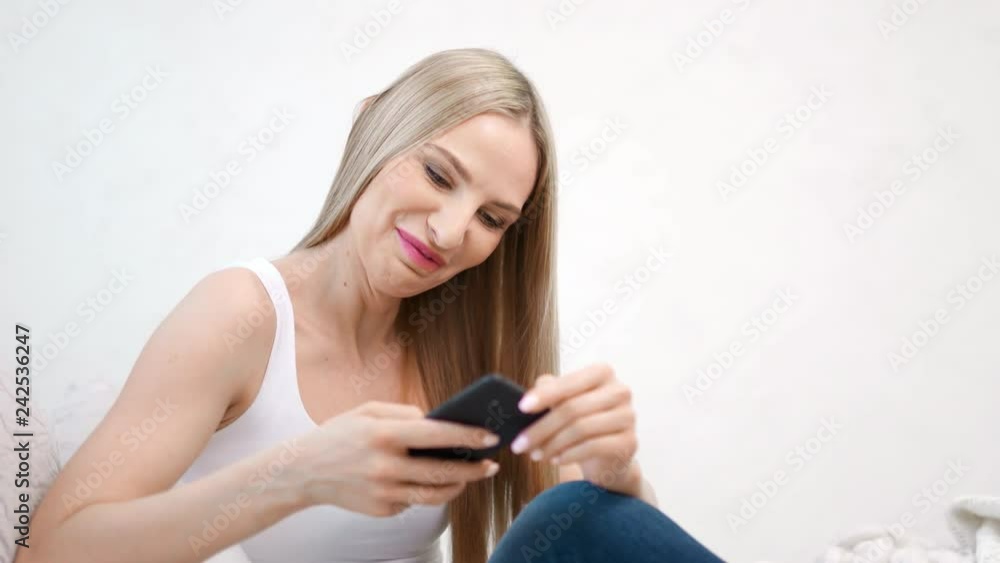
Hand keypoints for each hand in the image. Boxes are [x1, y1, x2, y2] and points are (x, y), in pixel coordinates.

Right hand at [292, 401, 501, 516]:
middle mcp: (386, 465)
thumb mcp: (368, 411)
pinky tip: (432, 482)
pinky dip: (426, 491)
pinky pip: (414, 501)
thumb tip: (440, 422)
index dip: (469, 436)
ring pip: (435, 493)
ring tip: (469, 477)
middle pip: (443, 470)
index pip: (438, 435)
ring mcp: (384, 491)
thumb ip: (405, 413)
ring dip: (458, 486)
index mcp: (384, 433)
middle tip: (491, 465)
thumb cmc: (340, 435)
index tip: (491, 438)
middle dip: (473, 469)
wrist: (303, 471)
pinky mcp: (382, 509)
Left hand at [512, 363, 639, 494]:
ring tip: (536, 454)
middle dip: (541, 428)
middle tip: (520, 444)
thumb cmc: (582, 421)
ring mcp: (628, 416)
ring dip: (552, 444)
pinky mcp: (630, 442)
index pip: (570, 382)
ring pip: (581, 429)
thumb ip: (549, 391)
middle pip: (573, 408)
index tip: (522, 408)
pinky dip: (570, 455)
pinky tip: (556, 460)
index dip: (545, 395)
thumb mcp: (564, 402)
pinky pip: (594, 447)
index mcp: (602, 373)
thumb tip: (530, 397)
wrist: (609, 454)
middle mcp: (620, 390)